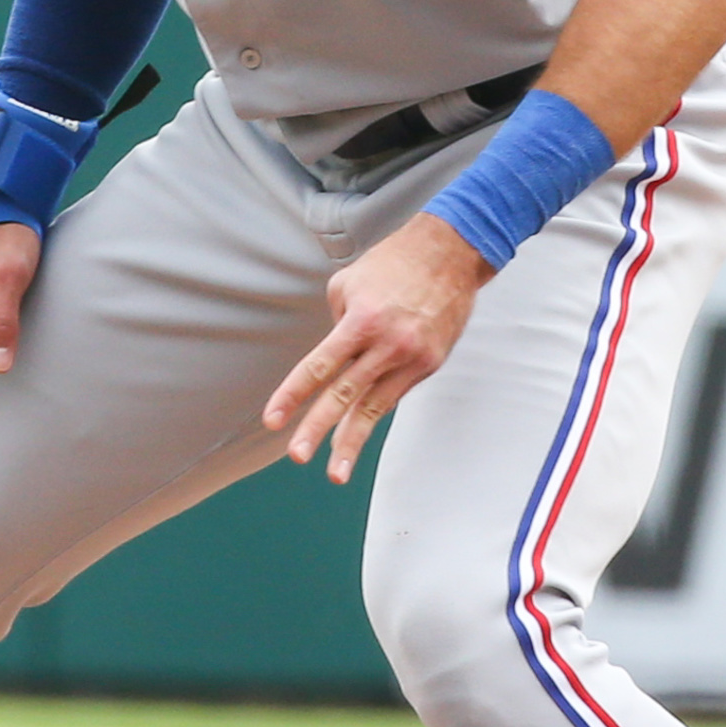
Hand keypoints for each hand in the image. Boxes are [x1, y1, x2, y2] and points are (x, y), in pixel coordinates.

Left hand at [264, 213, 488, 482]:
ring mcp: (411, 357)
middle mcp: (386, 344)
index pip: (318, 366)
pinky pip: (395, 394)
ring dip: (352, 441)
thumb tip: (330, 358)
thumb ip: (335, 324)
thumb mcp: (349, 283)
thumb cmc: (394, 263)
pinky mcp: (430, 363)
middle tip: (296, 455)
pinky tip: (357, 433)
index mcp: (361, 321)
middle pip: (344, 394)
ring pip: (374, 407)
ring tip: (335, 473)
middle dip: (318, 428)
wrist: (452, 253)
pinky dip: (374, 412)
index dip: (292, 395)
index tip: (272, 420)